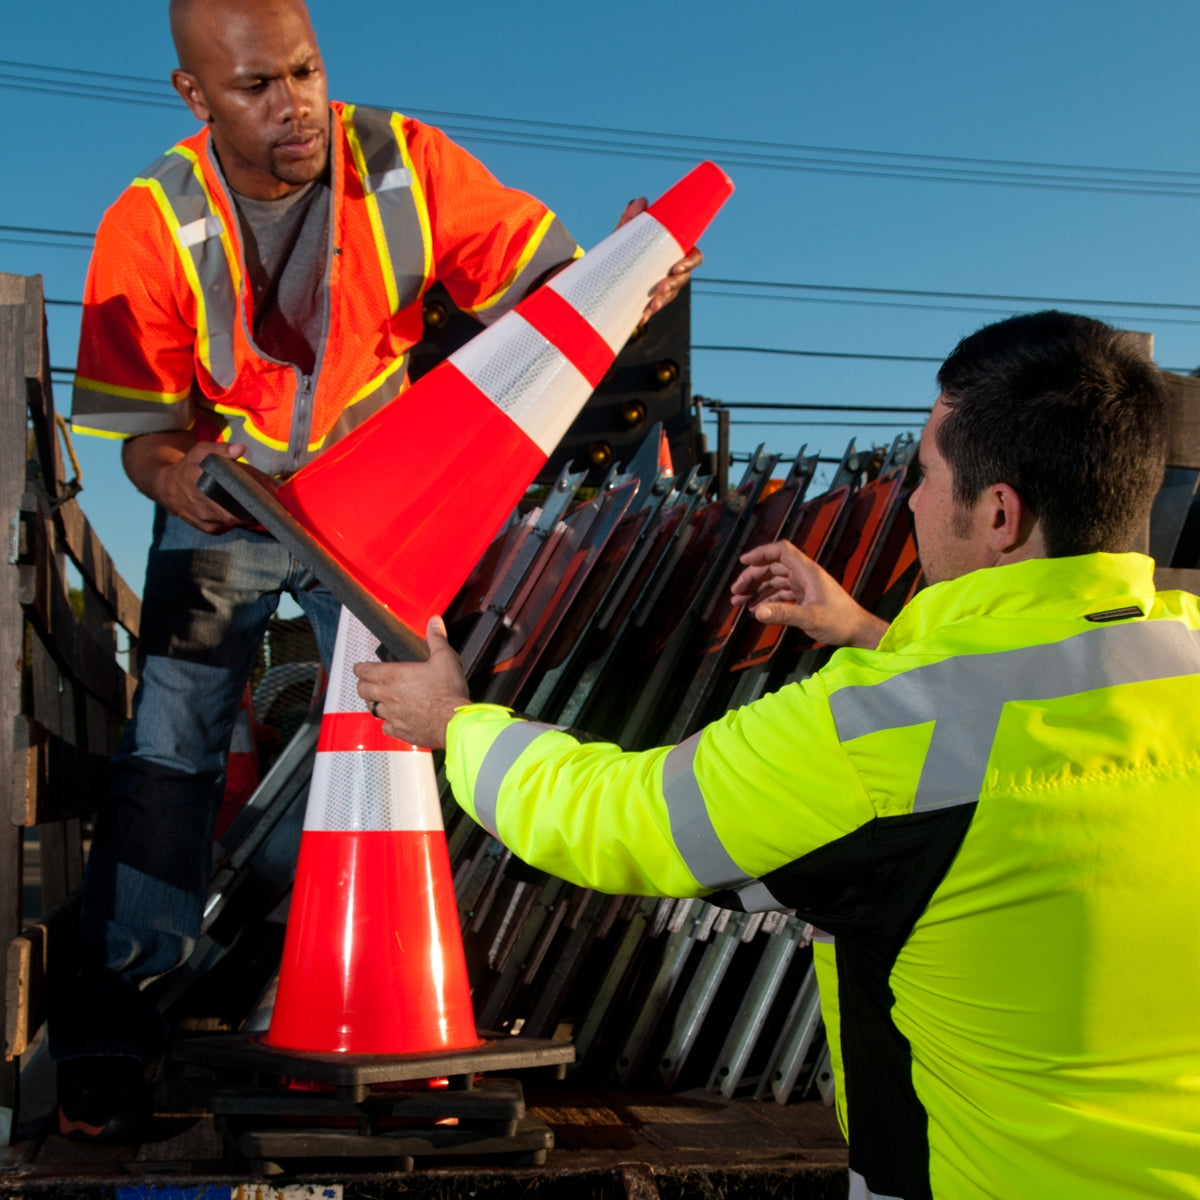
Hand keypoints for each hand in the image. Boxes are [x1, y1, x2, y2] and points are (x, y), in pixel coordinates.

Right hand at [122, 432, 268, 533]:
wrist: (167, 487)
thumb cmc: (188, 467)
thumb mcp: (201, 452)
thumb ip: (220, 449)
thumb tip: (241, 449)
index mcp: (200, 491)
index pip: (228, 511)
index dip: (247, 509)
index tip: (261, 503)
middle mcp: (201, 510)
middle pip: (233, 519)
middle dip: (251, 514)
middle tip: (264, 504)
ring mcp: (204, 522)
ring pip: (232, 525)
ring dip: (245, 518)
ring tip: (256, 507)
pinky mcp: (207, 528)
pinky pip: (227, 528)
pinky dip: (236, 522)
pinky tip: (243, 512)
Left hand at [354, 616, 469, 749]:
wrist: (453, 722)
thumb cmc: (448, 691)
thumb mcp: (445, 658)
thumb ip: (436, 639)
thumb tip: (434, 621)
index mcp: (396, 676)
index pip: (367, 671)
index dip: (360, 668)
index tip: (358, 668)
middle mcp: (389, 695)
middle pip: (364, 691)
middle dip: (362, 685)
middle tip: (365, 683)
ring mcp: (393, 715)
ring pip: (372, 709)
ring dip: (372, 703)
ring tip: (376, 700)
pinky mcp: (400, 731)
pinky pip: (386, 727)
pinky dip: (387, 723)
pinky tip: (393, 721)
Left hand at [616, 197, 703, 322]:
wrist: (607, 269)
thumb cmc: (625, 247)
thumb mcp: (626, 233)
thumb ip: (632, 218)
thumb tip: (640, 202)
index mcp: (675, 251)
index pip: (694, 256)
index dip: (690, 262)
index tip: (676, 267)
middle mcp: (674, 270)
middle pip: (683, 279)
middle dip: (674, 284)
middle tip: (660, 288)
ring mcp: (665, 286)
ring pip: (671, 295)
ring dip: (663, 301)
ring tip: (650, 306)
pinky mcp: (653, 299)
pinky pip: (655, 307)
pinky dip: (649, 313)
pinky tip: (641, 317)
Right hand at [730, 540, 888, 649]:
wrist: (858, 631)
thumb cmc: (840, 622)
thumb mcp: (810, 618)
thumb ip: (783, 614)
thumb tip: (757, 611)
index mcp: (807, 571)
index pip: (781, 551)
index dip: (761, 553)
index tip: (743, 562)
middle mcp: (804, 575)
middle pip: (773, 567)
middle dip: (753, 577)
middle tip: (736, 592)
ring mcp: (804, 586)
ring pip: (775, 581)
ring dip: (757, 589)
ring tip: (738, 601)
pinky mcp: (805, 598)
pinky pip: (781, 594)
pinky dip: (767, 599)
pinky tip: (756, 609)